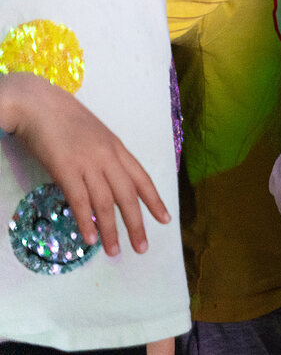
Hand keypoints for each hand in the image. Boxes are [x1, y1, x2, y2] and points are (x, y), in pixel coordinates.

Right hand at [0, 72, 168, 257]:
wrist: (38, 104)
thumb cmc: (64, 118)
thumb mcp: (94, 136)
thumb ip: (104, 157)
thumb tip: (106, 181)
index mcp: (117, 148)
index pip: (142, 178)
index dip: (154, 201)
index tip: (165, 219)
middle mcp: (108, 157)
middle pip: (128, 195)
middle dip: (137, 224)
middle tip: (142, 248)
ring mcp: (88, 163)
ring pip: (106, 203)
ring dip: (111, 231)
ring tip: (115, 252)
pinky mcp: (66, 169)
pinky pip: (80, 201)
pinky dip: (87, 222)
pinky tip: (91, 240)